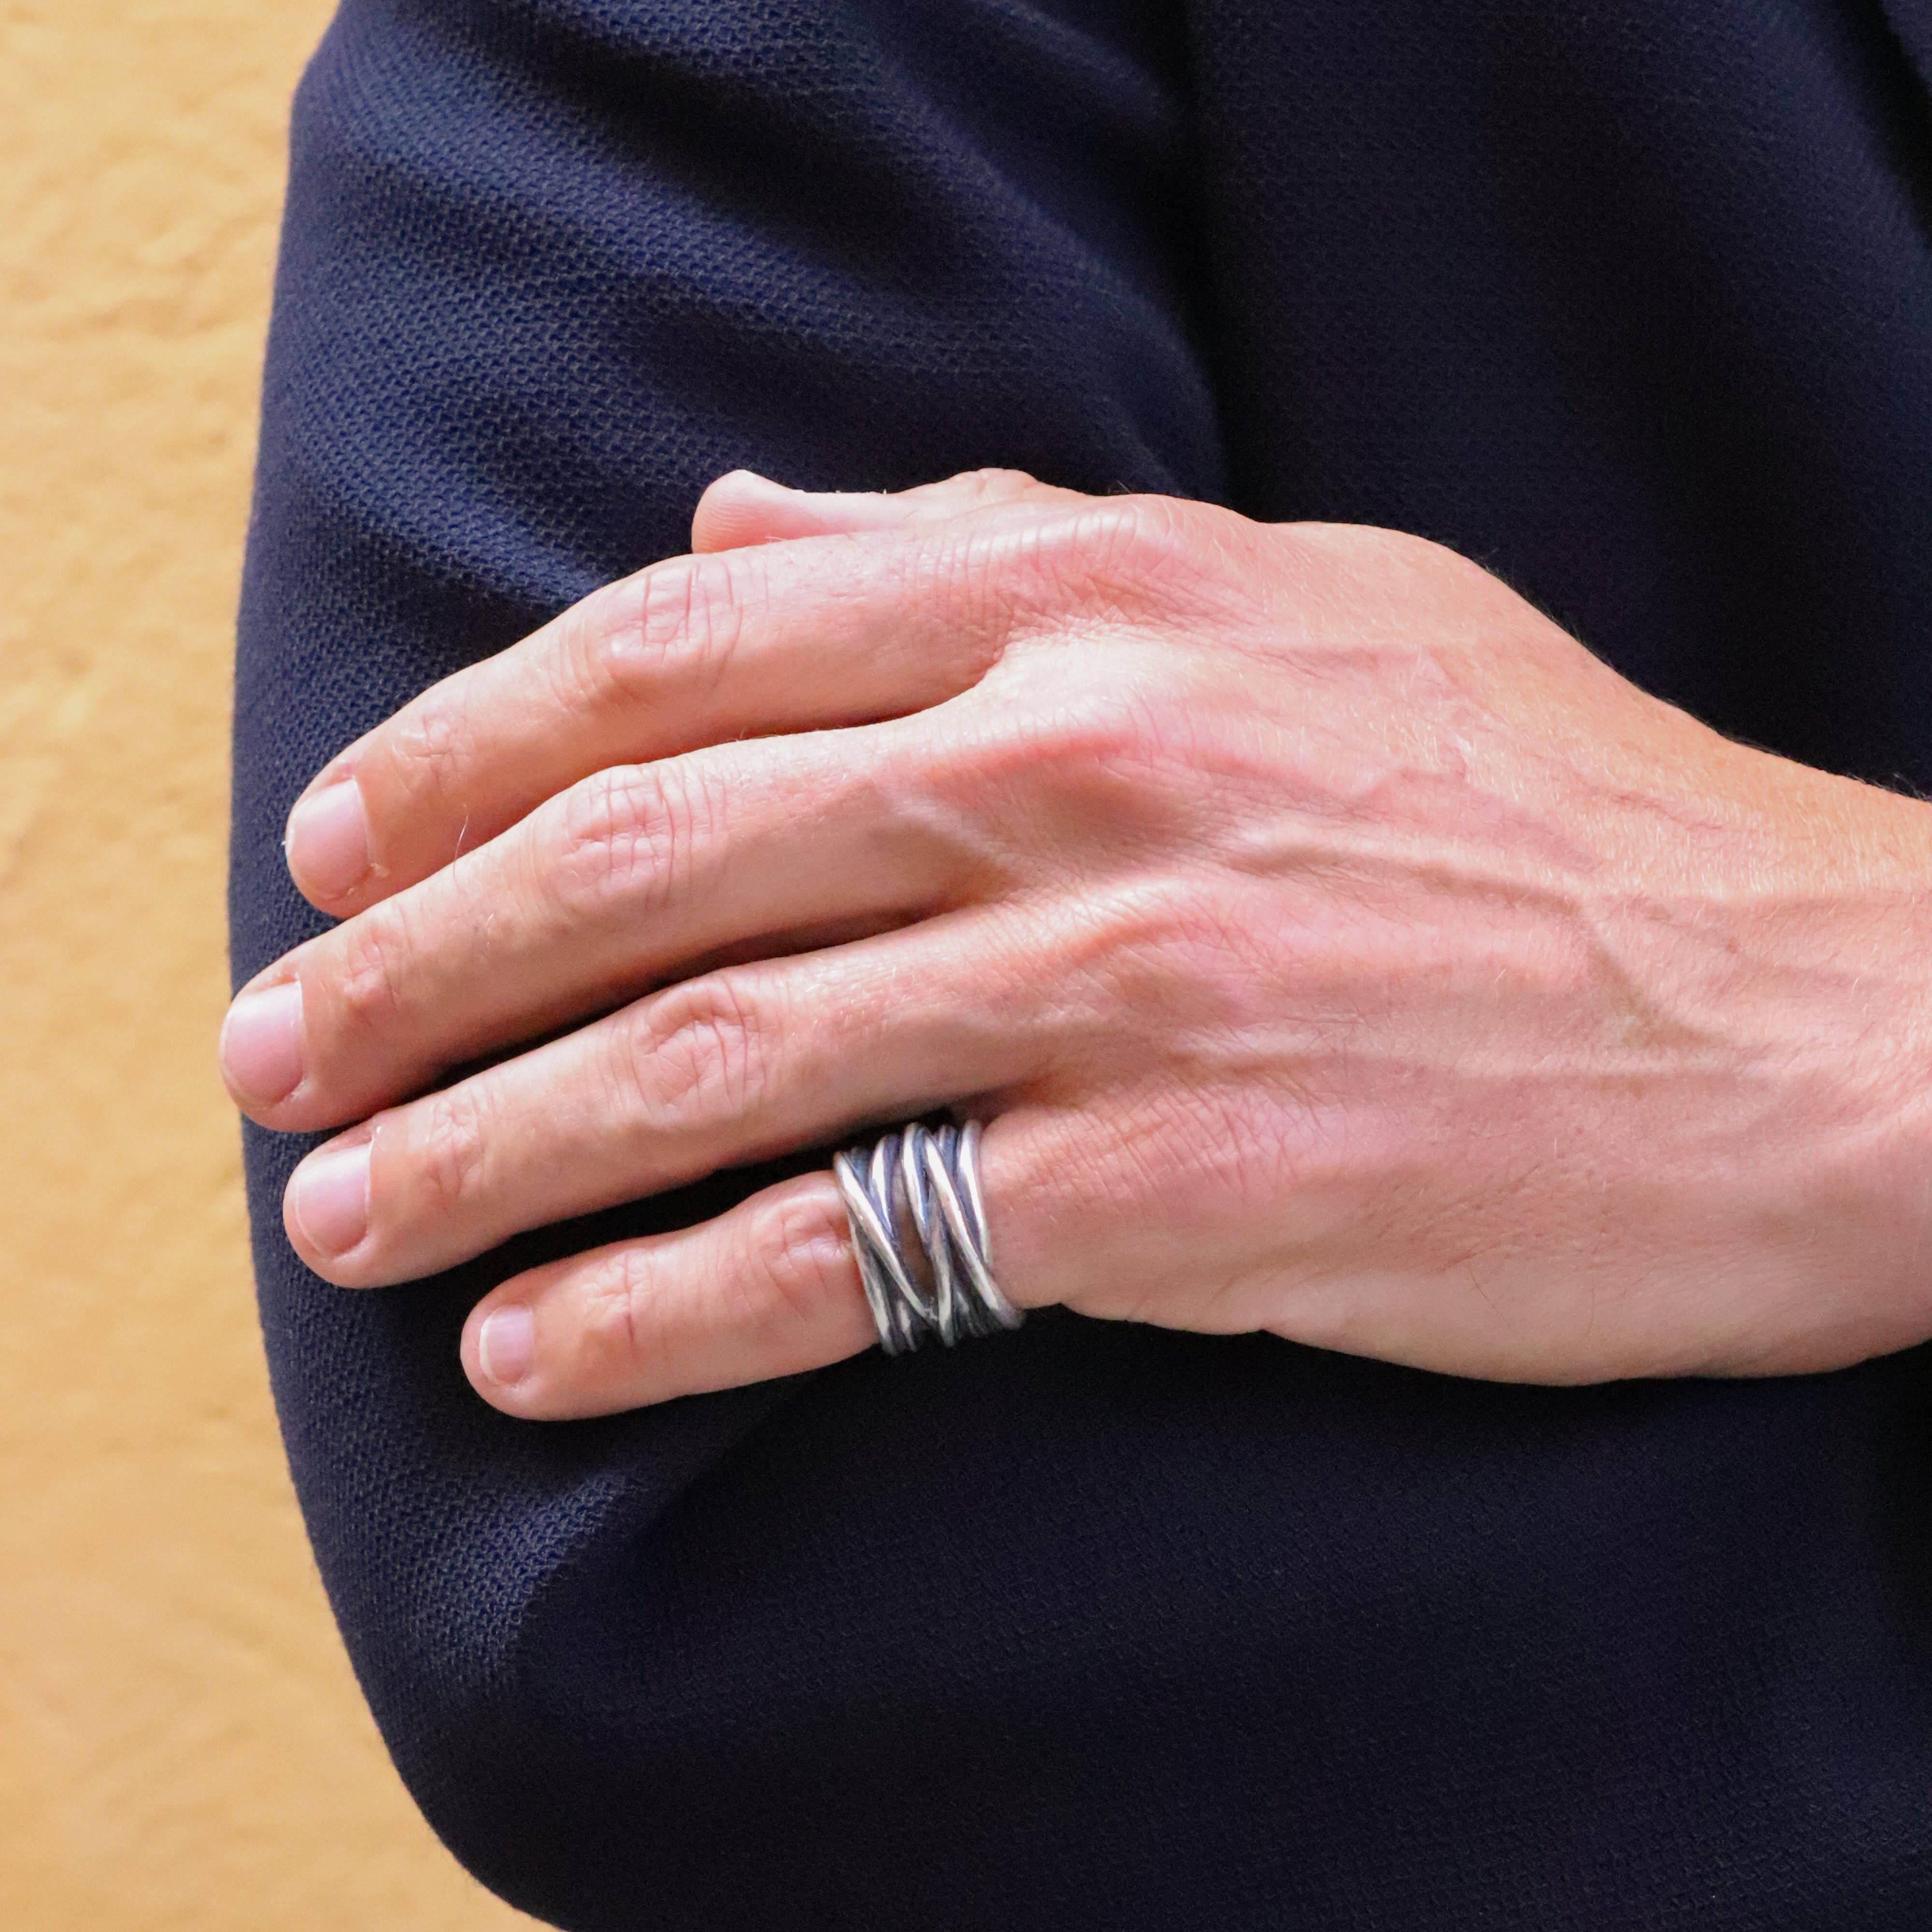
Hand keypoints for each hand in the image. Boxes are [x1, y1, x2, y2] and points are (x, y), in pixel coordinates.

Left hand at [221, 470, 1931, 1416]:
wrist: (1811, 1007)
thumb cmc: (1545, 800)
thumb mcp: (1284, 597)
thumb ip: (988, 541)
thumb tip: (732, 527)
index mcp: (1095, 599)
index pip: (681, 657)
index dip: (469, 750)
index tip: (340, 846)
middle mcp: (1081, 767)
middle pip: (647, 858)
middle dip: (418, 963)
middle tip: (271, 1050)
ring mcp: (1123, 982)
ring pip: (708, 1058)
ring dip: (484, 1145)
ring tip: (341, 1210)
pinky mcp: (1179, 1187)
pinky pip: (850, 1252)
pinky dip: (662, 1309)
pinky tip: (533, 1348)